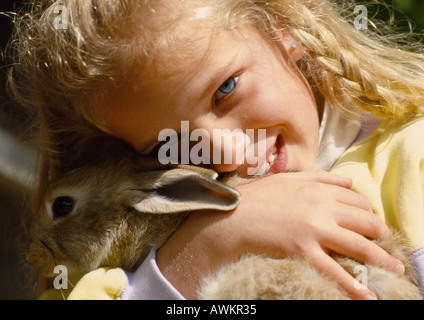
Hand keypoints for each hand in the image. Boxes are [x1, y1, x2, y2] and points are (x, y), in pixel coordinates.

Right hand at [157, 171, 403, 299]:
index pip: (358, 201)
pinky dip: (354, 285)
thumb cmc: (259, 196)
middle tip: (387, 246)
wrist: (233, 216)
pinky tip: (368, 295)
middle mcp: (322, 208)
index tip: (372, 224)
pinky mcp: (303, 251)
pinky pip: (334, 271)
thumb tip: (348, 180)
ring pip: (359, 246)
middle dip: (380, 235)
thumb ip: (320, 177)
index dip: (369, 213)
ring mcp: (314, 230)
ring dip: (381, 260)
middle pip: (365, 222)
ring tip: (395, 269)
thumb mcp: (289, 178)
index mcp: (319, 189)